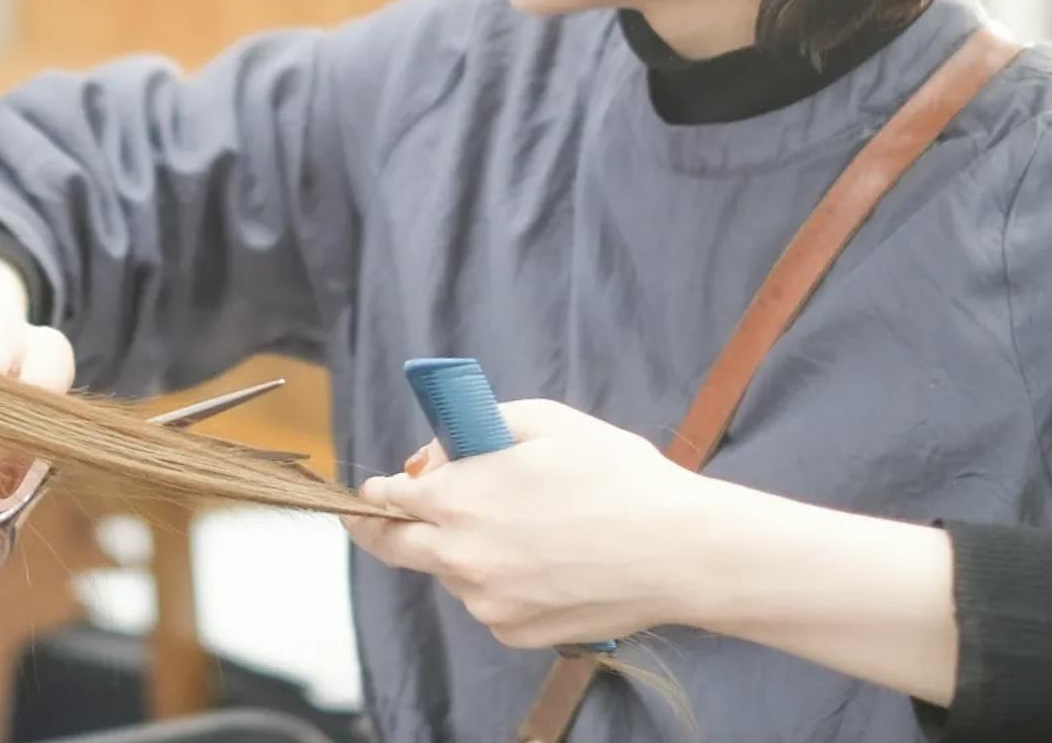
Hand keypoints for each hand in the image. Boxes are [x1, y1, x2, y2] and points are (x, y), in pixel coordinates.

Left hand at [343, 400, 724, 649]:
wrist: (679, 549)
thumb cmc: (614, 475)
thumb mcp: (540, 420)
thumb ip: (466, 431)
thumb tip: (428, 461)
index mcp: (457, 500)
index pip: (388, 498)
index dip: (378, 490)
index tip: (375, 488)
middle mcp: (461, 557)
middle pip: (395, 547)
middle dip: (380, 529)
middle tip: (372, 519)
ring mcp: (487, 602)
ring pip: (450, 573)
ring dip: (458, 550)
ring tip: (519, 526)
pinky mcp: (516, 632)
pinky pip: (488, 602)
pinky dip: (497, 581)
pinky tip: (544, 560)